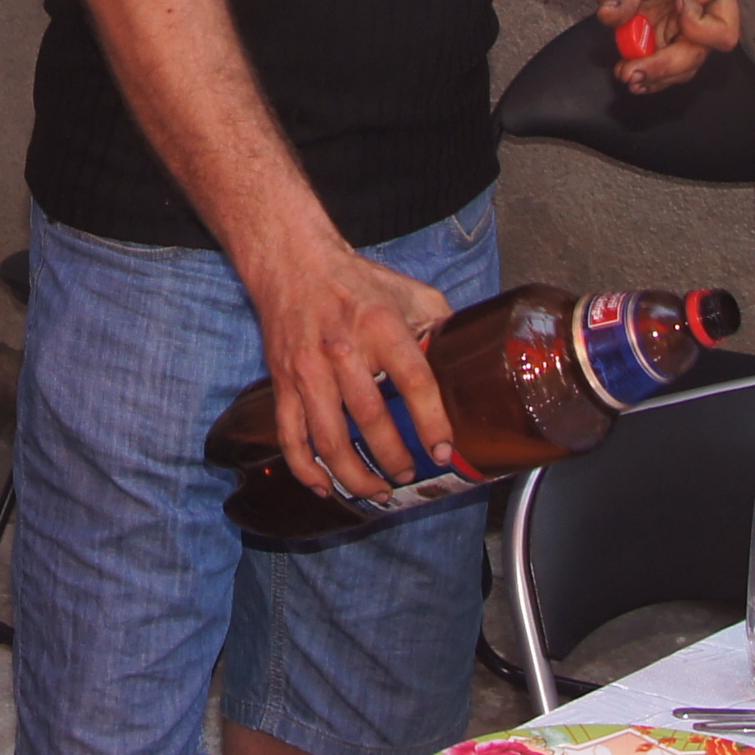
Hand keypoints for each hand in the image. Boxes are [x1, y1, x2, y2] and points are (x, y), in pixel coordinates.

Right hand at [243, 242, 457, 504]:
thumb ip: (440, 324)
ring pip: (329, 438)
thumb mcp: (407, 292)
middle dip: (394, 457)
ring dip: (354, 475)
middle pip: (370, 419)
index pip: (414, 382)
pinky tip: (324, 487)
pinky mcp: (283, 382)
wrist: (292, 263)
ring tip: (376, 491)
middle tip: (409, 474)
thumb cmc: (354, 281)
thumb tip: (471, 356)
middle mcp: (343, 351)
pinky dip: (306, 468)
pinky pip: (291, 436)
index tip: (443, 450)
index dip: (431, 422)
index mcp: (381, 327)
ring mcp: (309, 370)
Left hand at [593, 0, 740, 91]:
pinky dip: (647, 74)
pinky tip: (630, 75)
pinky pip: (661, 63)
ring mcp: (679, 25)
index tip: (675, 9)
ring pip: (681, 65)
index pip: (723, 30)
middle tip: (636, 72)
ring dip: (655, 76)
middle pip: (699, 54)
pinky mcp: (659, 34)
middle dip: (667, 66)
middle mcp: (701, 9)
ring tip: (628, 75)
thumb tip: (613, 18)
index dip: (698, 30)